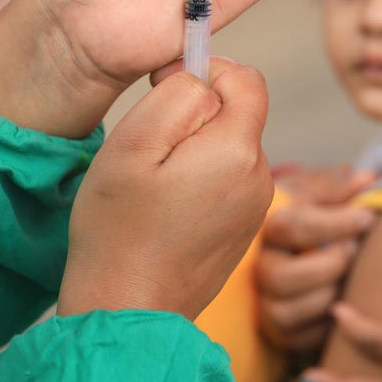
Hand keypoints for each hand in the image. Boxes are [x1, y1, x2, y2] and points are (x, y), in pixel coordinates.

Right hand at [57, 58, 272, 320]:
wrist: (127, 310)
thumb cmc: (119, 227)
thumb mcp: (134, 142)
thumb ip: (177, 94)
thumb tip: (202, 76)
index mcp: (238, 150)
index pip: (246, 79)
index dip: (205, 72)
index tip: (163, 92)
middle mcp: (261, 176)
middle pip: (236, 113)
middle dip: (196, 117)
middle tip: (150, 151)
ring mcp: (256, 206)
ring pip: (230, 146)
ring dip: (197, 150)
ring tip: (156, 185)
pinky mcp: (244, 228)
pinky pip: (228, 180)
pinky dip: (201, 181)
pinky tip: (168, 209)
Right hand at [257, 167, 377, 353]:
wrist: (301, 253)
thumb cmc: (311, 217)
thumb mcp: (319, 195)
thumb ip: (338, 186)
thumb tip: (367, 178)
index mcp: (267, 228)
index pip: (292, 227)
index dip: (334, 223)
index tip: (368, 216)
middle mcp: (260, 267)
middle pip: (281, 277)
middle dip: (328, 265)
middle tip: (354, 251)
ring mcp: (267, 303)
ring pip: (289, 311)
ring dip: (328, 295)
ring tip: (351, 277)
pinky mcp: (282, 333)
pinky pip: (301, 339)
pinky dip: (328, 323)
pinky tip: (343, 301)